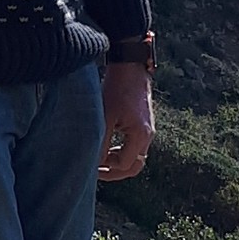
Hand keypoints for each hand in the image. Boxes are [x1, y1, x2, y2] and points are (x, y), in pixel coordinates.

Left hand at [98, 61, 154, 180]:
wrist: (130, 68)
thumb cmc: (116, 89)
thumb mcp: (105, 117)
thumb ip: (100, 142)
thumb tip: (94, 163)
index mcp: (140, 135)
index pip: (124, 165)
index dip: (107, 169)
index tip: (91, 165)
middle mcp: (148, 135)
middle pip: (134, 166)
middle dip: (115, 171)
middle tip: (97, 171)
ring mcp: (147, 130)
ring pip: (135, 157)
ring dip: (117, 161)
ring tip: (100, 158)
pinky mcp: (143, 124)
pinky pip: (134, 146)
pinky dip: (120, 150)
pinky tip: (106, 145)